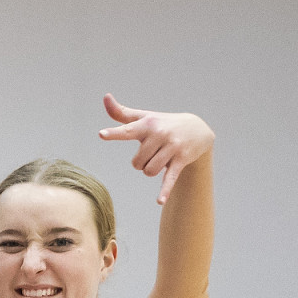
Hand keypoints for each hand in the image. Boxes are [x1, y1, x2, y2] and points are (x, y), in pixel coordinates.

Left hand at [98, 94, 214, 204]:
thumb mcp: (144, 118)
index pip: (127, 130)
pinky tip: (159, 200)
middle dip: (140, 163)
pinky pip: (169, 178)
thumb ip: (122, 113)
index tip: (101, 134)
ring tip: (160, 159)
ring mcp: (172, 147)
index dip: (114, 134)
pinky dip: (165, 190)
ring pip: (148, 171)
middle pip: (136, 163)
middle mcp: (160, 134)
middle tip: (151, 153)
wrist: (198, 129)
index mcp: (147, 125)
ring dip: (150, 170)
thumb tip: (106, 97)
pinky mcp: (181, 160)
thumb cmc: (162, 124)